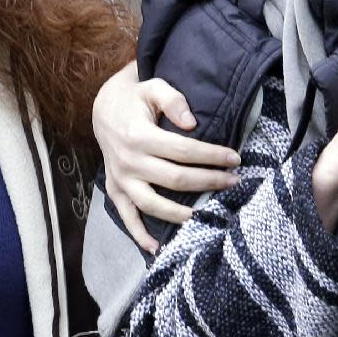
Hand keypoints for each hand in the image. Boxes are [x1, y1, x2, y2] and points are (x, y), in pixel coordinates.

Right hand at [93, 61, 241, 251]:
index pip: (183, 151)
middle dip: (208, 182)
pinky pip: (127, 217)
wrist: (102, 109)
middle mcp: (129, 161)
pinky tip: (157, 249)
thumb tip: (192, 124)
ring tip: (206, 214)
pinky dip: (139, 235)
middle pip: (175, 179)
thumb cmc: (135, 99)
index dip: (211, 156)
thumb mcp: (152, 87)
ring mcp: (121, 179)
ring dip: (181, 213)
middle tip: (233, 182)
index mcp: (139, 136)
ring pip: (153, 204)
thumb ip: (173, 100)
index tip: (235, 159)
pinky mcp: (116, 190)